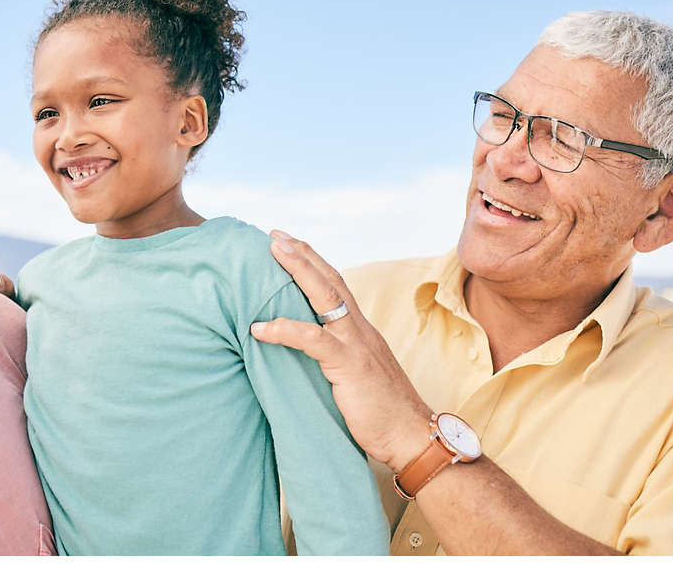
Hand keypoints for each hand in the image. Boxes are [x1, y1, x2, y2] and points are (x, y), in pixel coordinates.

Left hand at [250, 230, 431, 471]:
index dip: (314, 263)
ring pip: (326, 296)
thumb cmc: (382, 413)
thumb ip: (338, 358)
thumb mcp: (357, 375)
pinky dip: (285, 329)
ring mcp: (357, 344)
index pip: (337, 285)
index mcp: (362, 331)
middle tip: (274, 234)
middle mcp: (360, 330)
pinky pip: (314, 340)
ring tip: (272, 251)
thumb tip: (307, 354)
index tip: (290, 244)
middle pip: (330, 279)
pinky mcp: (350, 365)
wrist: (413, 437)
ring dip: (298, 270)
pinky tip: (260, 327)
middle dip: (302, 253)